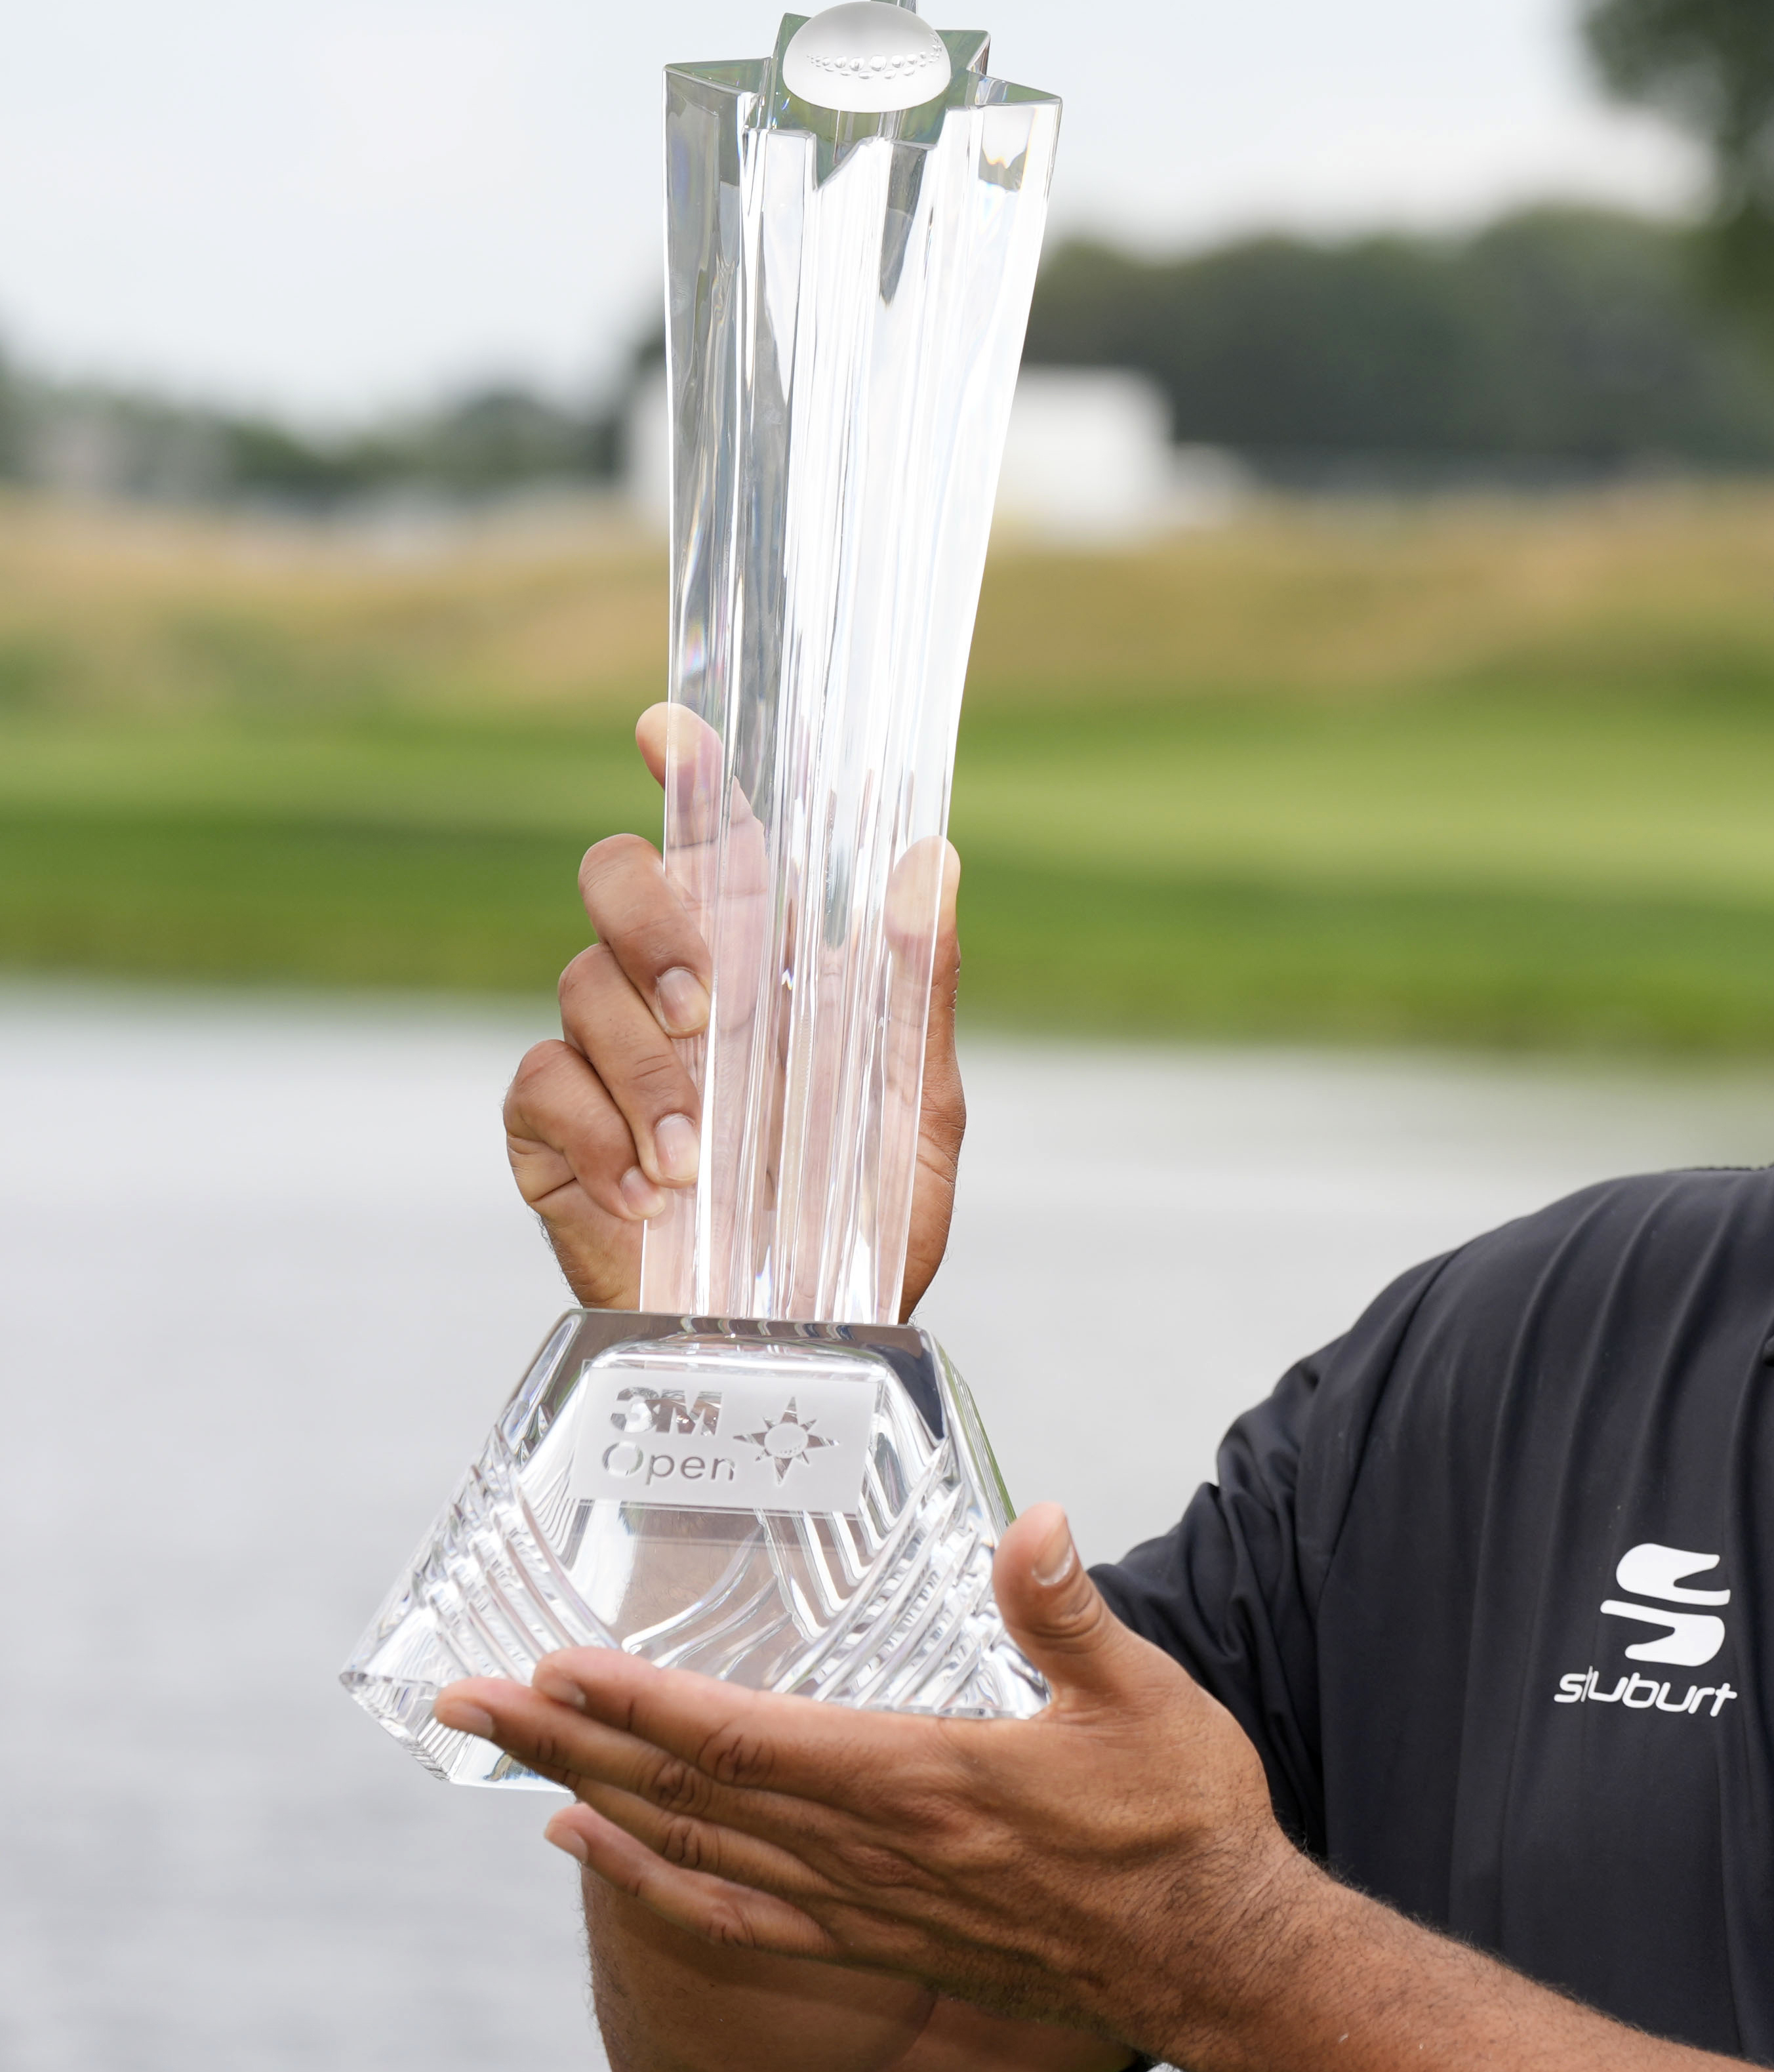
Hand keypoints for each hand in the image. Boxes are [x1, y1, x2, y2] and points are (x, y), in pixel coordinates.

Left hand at [433, 1507, 1305, 2056]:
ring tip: (508, 1760)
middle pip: (685, 1793)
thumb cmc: (1181, 1822)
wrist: (1212, 1958)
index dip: (638, 1703)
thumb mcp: (1146, 1696)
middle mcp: (871, 1849)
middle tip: (465, 1703)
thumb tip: (1035, 1523)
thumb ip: (1069, 1613)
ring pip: (692, 1849)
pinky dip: (647, 1886)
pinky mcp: (878, 1935)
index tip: (551, 1665)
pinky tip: (591, 1854)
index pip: (742, 1740)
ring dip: (589, 1801)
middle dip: (567, 1743)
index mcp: (921, 1780)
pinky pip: (733, 1916)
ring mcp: (866, 1902)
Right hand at [502, 704, 967, 1314]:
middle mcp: (676, 993)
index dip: (687, 775)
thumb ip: (914, 987)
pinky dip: (600, 1135)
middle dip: (653, 923)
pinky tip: (653, 1194)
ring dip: (649, 1069)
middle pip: (616, 881)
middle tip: (710, 1007)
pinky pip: (544, 1086)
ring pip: (580, 985)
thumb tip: (932, 861)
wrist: (809, 1339)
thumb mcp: (916, 1108)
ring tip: (701, 1157)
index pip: (713, 841)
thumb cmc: (868, 1222)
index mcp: (763, 968)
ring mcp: (605, 1058)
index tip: (669, 731)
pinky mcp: (552, 1132)